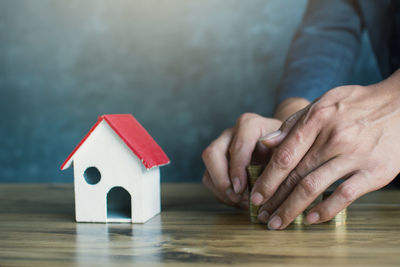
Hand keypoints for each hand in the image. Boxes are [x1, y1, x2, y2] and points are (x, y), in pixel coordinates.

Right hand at [202, 113, 281, 207]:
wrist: (283, 143)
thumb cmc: (287, 147)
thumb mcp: (290, 149)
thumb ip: (281, 158)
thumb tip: (271, 177)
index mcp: (249, 125)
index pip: (236, 146)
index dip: (237, 169)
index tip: (242, 188)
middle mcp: (230, 133)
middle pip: (212, 154)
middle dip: (222, 180)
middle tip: (237, 197)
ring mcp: (221, 148)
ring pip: (208, 170)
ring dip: (222, 191)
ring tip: (242, 202)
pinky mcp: (218, 163)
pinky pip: (210, 180)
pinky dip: (223, 195)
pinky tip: (240, 201)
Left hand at [252, 73, 399, 229]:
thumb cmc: (356, 104)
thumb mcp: (322, 103)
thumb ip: (293, 123)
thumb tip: (266, 143)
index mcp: (317, 119)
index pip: (284, 155)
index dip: (266, 179)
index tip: (255, 195)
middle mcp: (333, 138)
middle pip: (295, 175)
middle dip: (274, 199)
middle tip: (262, 214)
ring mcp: (355, 156)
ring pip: (313, 188)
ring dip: (292, 209)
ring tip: (278, 222)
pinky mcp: (375, 171)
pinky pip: (344, 196)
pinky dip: (325, 210)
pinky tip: (311, 219)